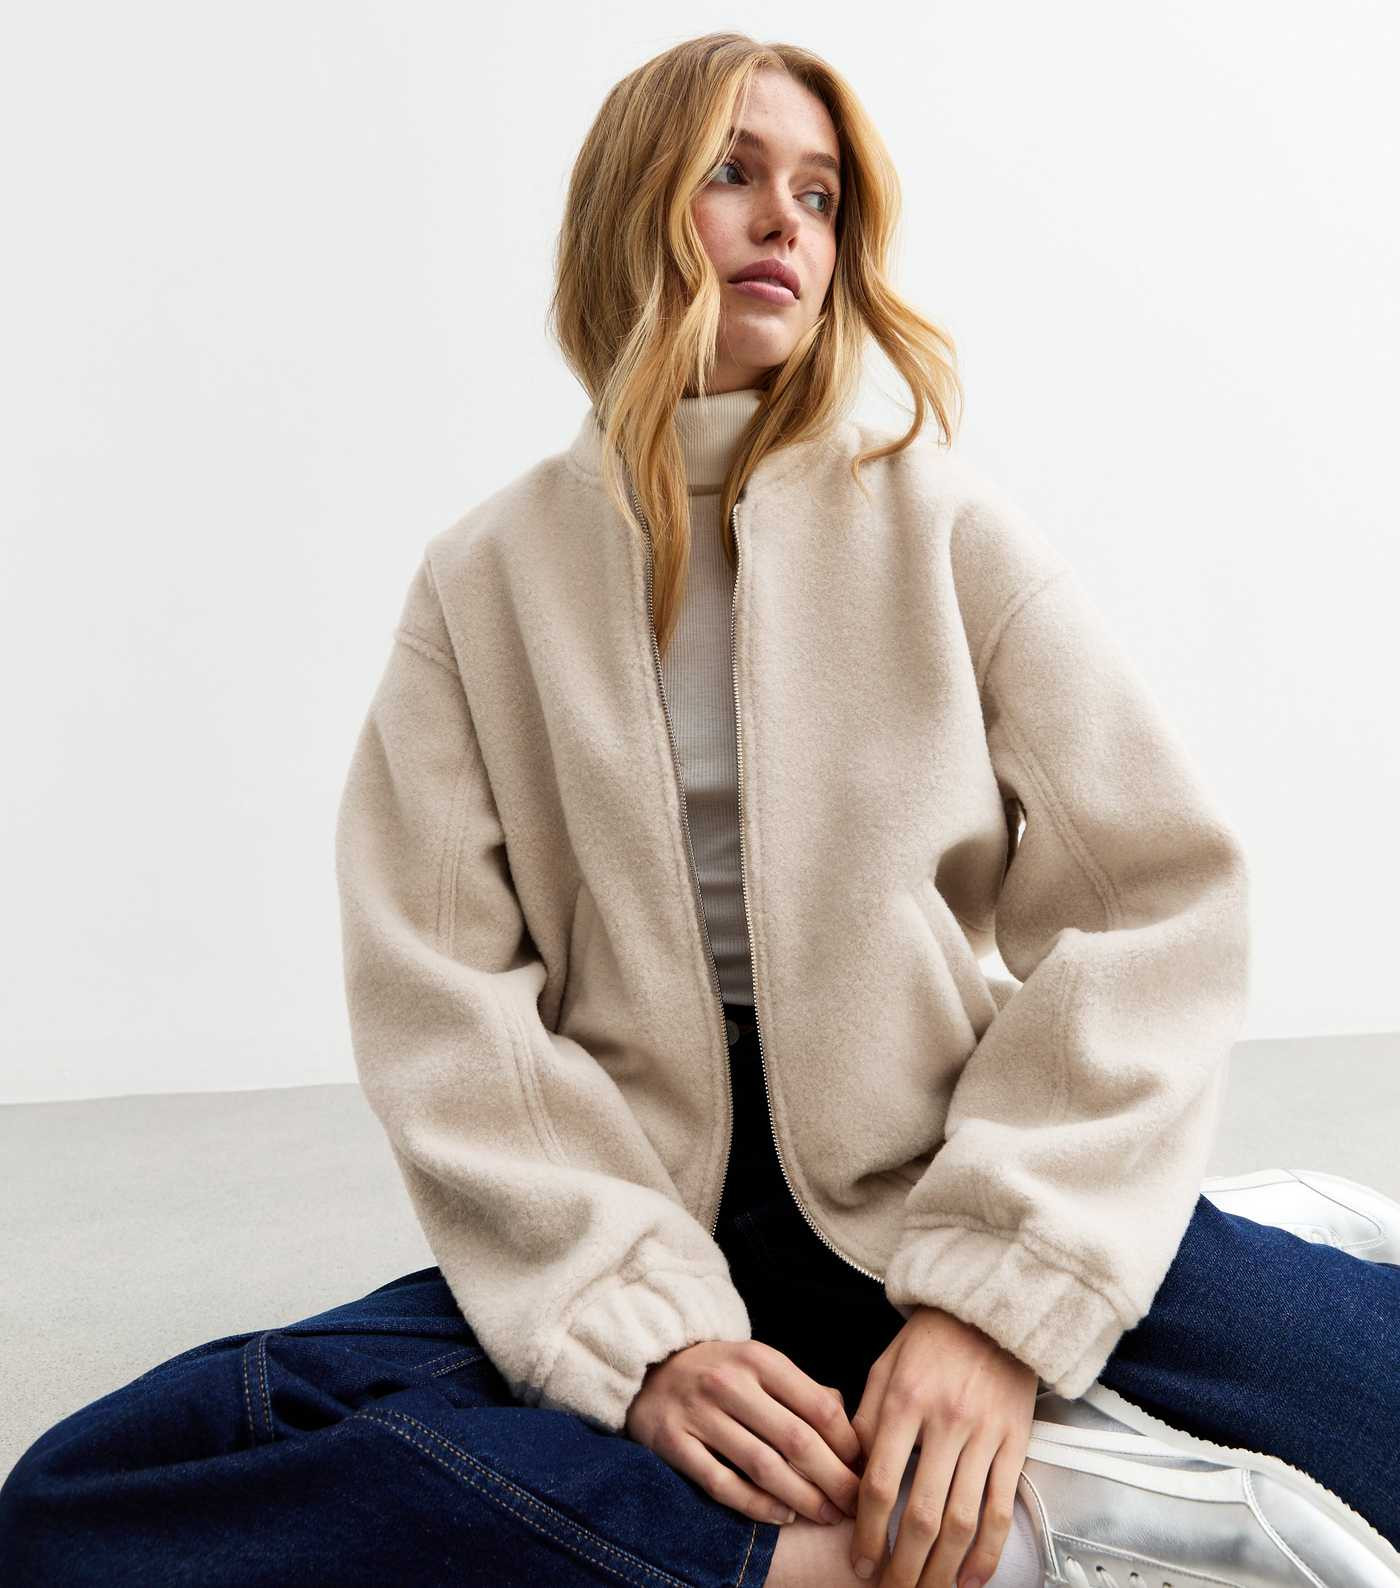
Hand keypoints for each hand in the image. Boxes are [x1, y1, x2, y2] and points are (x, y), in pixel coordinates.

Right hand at [625, 1338, 864, 1527]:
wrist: (651, 1368)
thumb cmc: (722, 1372)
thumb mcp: (761, 1365)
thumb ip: (805, 1391)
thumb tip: (851, 1429)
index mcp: (759, 1359)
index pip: (818, 1405)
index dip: (848, 1444)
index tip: (865, 1467)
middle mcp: (729, 1383)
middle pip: (796, 1440)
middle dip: (834, 1479)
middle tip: (855, 1504)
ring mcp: (699, 1414)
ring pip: (762, 1467)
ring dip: (802, 1498)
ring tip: (827, 1515)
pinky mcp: (673, 1443)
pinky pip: (722, 1484)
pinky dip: (757, 1506)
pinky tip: (782, 1515)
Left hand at [848, 1307, 1036, 1586]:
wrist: (989, 1310)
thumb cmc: (928, 1342)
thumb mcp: (884, 1369)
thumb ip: (865, 1421)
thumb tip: (849, 1478)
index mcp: (904, 1401)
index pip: (880, 1482)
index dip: (866, 1532)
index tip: (859, 1563)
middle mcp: (946, 1421)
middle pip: (922, 1514)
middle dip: (903, 1565)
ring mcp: (985, 1434)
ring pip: (963, 1521)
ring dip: (941, 1569)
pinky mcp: (1015, 1443)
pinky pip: (1000, 1508)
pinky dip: (986, 1552)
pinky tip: (969, 1577)